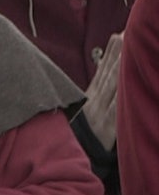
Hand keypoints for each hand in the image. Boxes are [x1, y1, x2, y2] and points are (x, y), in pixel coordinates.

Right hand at [82, 32, 121, 149]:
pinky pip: (117, 107)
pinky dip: (122, 92)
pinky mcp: (107, 128)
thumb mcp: (75, 116)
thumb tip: (87, 80)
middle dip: (120, 53)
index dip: (110, 54)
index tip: (118, 35)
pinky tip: (129, 79)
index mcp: (87, 99)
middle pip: (109, 74)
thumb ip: (84, 99)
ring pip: (113, 86)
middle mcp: (94, 103)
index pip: (101, 72)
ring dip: (122, 66)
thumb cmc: (73, 139)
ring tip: (131, 47)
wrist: (63, 161)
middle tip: (129, 32)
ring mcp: (101, 114)